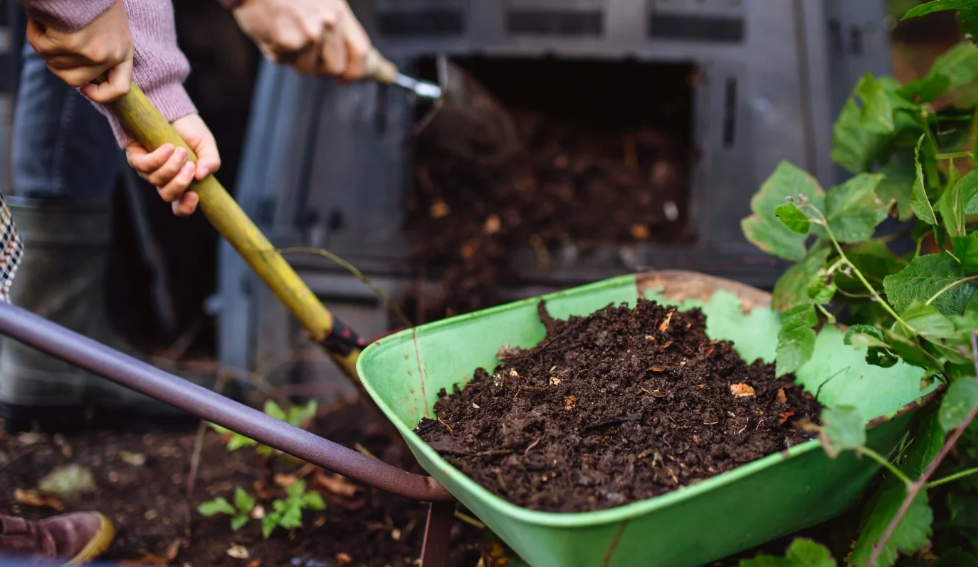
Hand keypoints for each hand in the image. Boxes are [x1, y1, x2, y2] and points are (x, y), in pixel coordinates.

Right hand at [25, 0, 133, 102]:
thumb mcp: (110, 26)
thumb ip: (101, 48)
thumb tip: (81, 76)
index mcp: (124, 50)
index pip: (120, 87)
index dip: (100, 94)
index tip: (85, 88)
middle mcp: (110, 55)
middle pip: (76, 80)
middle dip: (58, 65)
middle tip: (52, 44)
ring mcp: (91, 52)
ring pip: (55, 63)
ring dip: (45, 45)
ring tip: (50, 23)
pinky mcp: (70, 43)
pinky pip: (42, 47)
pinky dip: (36, 33)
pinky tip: (42, 18)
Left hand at [125, 114, 220, 216]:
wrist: (171, 109)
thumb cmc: (189, 130)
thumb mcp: (206, 145)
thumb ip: (211, 161)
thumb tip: (202, 175)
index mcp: (182, 182)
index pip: (181, 206)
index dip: (186, 208)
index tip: (194, 196)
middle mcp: (163, 180)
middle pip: (168, 196)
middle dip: (180, 183)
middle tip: (190, 166)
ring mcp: (148, 171)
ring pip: (156, 180)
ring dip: (171, 167)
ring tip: (180, 150)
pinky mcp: (136, 158)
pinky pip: (144, 166)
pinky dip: (158, 158)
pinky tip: (168, 147)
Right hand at [232, 0, 370, 79]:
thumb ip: (333, 25)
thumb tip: (344, 57)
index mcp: (339, 11)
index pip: (361, 51)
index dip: (355, 72)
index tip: (345, 80)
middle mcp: (329, 23)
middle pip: (335, 68)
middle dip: (319, 67)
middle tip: (303, 50)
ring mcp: (309, 34)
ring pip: (307, 69)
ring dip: (294, 58)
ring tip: (283, 31)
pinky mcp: (288, 42)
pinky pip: (284, 61)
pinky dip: (275, 50)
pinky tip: (270, 28)